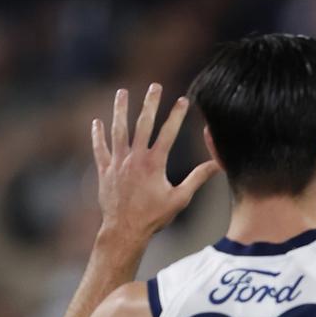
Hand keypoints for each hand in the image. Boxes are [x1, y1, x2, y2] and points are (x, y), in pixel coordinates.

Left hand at [92, 84, 219, 242]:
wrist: (125, 230)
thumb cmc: (154, 216)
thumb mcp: (180, 198)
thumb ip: (197, 178)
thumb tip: (217, 165)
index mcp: (154, 163)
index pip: (168, 133)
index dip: (177, 115)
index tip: (183, 100)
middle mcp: (134, 158)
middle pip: (142, 124)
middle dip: (150, 104)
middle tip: (155, 86)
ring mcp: (117, 163)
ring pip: (118, 130)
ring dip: (120, 110)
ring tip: (123, 93)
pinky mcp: (104, 171)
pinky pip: (100, 148)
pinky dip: (98, 135)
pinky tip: (97, 122)